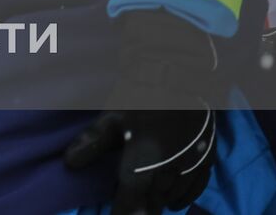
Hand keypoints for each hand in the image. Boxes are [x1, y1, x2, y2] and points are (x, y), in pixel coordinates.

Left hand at [65, 11, 218, 213]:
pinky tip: (173, 203)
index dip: (122, 213)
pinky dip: (181, 199)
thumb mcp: (112, 117)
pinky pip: (195, 190)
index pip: (130, 201)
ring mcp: (191, 167)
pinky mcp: (206, 160)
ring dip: (158, 205)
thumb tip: (69, 164)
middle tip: (130, 210)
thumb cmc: (141, 95)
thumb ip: (92, 142)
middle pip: (152, 204)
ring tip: (146, 207)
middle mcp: (170, 171)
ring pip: (172, 200)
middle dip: (140, 210)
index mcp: (145, 162)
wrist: (182, 74)